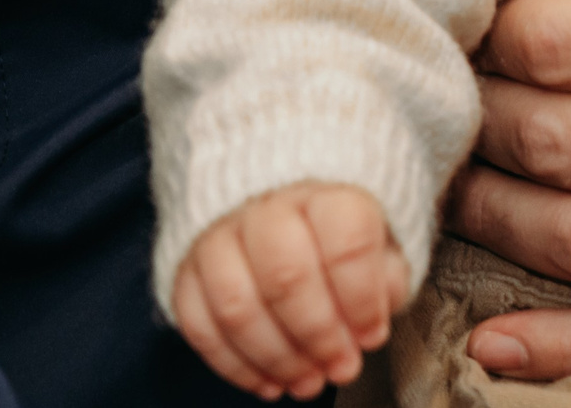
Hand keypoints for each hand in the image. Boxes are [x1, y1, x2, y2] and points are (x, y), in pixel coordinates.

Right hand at [172, 182, 410, 401]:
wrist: (277, 189)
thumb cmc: (337, 223)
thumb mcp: (382, 234)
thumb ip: (385, 274)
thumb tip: (372, 323)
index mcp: (326, 188)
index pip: (345, 240)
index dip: (362, 298)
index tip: (373, 335)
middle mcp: (267, 203)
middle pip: (286, 276)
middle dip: (318, 335)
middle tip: (340, 368)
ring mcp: (218, 233)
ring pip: (237, 305)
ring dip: (276, 358)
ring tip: (307, 382)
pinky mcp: (185, 265)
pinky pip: (198, 323)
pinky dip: (233, 365)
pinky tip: (267, 381)